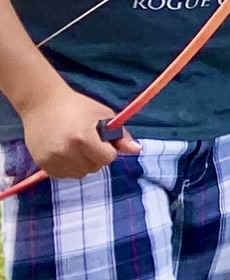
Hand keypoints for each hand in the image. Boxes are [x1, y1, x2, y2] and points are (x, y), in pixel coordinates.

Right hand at [17, 74, 138, 178]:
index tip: (102, 139)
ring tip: (76, 146)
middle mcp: (67, 152)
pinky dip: (69, 167)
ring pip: (80, 174)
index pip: (108, 158)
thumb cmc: (77, 106)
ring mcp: (53, 160)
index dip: (108, 149)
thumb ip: (120, 135)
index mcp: (83, 138)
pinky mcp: (43, 165)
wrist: (41, 104)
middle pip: (95, 168)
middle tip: (88, 140)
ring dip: (83, 163)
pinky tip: (65, 151)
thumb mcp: (103, 115)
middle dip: (96, 156)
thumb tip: (137, 150)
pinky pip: (65, 175)